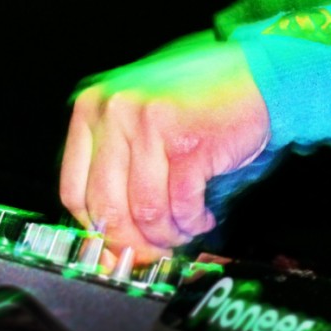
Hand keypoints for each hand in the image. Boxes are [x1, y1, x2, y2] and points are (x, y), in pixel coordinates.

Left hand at [59, 37, 269, 265]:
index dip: (97, 230)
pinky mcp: (188, 144)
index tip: (115, 248)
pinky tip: (202, 218)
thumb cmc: (198, 99)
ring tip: (183, 231)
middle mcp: (116, 111)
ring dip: (168, 234)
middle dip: (133, 243)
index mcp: (94, 106)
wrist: (256, 76)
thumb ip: (117, 170)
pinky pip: (182, 205)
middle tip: (151, 254)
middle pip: (107, 206)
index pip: (74, 191)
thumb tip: (107, 244)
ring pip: (145, 211)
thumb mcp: (139, 120)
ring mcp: (151, 126)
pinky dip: (193, 222)